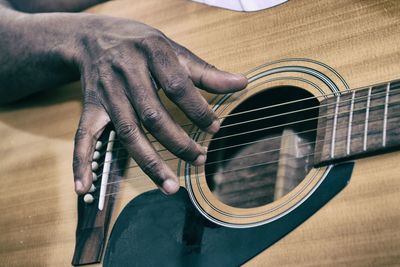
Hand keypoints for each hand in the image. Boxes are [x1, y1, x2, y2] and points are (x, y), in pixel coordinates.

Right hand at [70, 16, 246, 194]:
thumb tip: (242, 83)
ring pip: (127, 132)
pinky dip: (82, 163)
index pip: (177, 85)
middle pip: (152, 115)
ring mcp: (106, 93)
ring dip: (148, 162)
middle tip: (199, 159)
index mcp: (150, 52)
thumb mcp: (173, 49)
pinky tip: (85, 187)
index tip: (214, 127)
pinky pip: (83, 137)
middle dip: (177, 142)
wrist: (94, 37)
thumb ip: (206, 71)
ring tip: (170, 186)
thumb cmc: (140, 44)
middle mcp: (125, 73)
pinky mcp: (90, 108)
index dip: (197, 109)